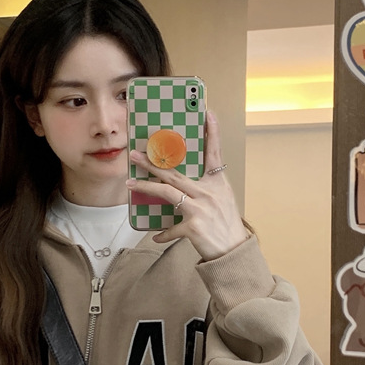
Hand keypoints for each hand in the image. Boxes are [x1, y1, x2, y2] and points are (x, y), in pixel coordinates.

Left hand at [127, 110, 248, 260]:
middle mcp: (208, 193)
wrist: (234, 251)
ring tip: (130, 184)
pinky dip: (163, 233)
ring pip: (167, 193)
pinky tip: (155, 236)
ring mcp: (200, 209)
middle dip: (152, 163)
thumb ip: (205, 189)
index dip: (212, 133)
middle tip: (135, 155)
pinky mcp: (193, 227)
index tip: (208, 113)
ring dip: (146, 187)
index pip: (214, 154)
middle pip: (175, 173)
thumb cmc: (227, 226)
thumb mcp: (222, 201)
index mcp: (217, 184)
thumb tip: (183, 185)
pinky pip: (171, 228)